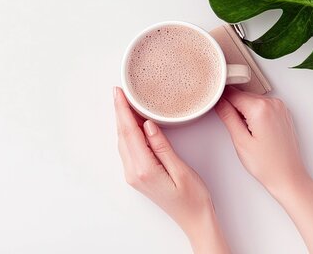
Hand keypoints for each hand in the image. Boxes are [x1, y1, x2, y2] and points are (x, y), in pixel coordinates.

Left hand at [114, 87, 229, 253]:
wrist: (194, 220)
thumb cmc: (193, 199)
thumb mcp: (181, 169)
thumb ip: (161, 146)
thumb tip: (147, 125)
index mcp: (143, 169)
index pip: (129, 133)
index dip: (123, 111)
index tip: (119, 94)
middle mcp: (133, 172)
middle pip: (122, 135)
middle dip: (119, 112)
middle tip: (118, 92)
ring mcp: (133, 175)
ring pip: (123, 142)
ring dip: (122, 122)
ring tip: (123, 102)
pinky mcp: (137, 176)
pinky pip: (128, 149)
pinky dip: (127, 133)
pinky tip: (131, 124)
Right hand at [215, 86, 312, 251]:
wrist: (288, 176)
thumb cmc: (268, 164)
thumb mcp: (240, 140)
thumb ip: (227, 116)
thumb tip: (218, 102)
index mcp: (261, 108)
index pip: (231, 93)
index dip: (219, 100)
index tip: (213, 108)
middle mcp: (273, 104)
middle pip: (241, 95)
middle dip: (231, 106)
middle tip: (231, 127)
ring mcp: (280, 107)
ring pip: (250, 99)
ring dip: (242, 110)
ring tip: (245, 131)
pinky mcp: (281, 113)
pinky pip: (260, 105)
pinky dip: (253, 113)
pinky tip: (254, 129)